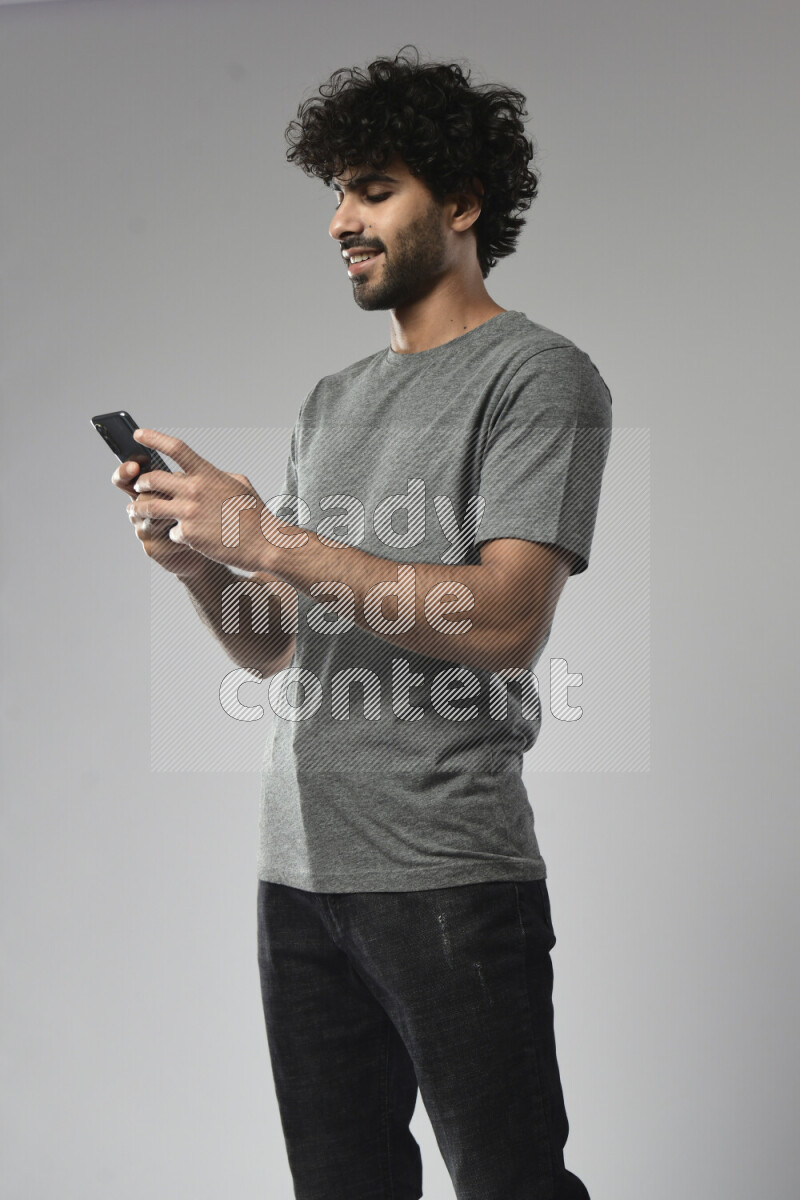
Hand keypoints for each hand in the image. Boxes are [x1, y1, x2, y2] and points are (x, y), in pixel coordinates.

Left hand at [127, 429, 267, 573]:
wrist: (263, 542)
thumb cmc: (254, 513)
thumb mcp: (239, 483)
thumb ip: (216, 475)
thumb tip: (204, 473)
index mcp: (207, 474)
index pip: (175, 448)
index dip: (154, 438)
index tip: (139, 434)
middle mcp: (195, 490)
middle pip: (152, 479)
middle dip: (140, 482)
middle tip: (138, 485)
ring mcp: (189, 513)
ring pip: (150, 507)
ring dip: (138, 508)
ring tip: (134, 509)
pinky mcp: (188, 535)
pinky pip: (170, 531)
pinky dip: (175, 533)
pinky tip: (187, 536)